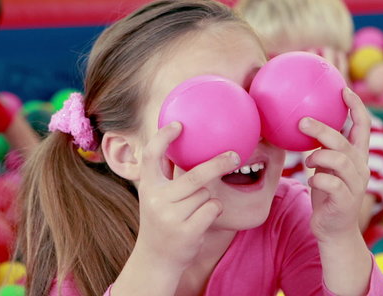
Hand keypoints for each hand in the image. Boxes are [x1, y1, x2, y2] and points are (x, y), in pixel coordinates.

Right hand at [135, 122, 239, 269]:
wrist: (155, 259)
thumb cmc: (161, 221)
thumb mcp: (155, 197)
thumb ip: (165, 175)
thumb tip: (181, 144)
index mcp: (147, 186)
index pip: (151, 155)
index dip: (164, 137)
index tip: (180, 124)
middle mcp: (156, 199)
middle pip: (194, 175)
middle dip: (218, 164)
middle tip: (235, 155)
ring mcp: (171, 216)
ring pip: (206, 194)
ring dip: (208, 199)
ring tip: (194, 211)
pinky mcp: (186, 231)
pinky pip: (213, 208)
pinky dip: (213, 210)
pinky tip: (201, 220)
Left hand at [299, 88, 370, 240]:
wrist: (333, 230)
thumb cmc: (326, 194)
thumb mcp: (323, 167)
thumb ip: (319, 148)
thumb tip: (298, 124)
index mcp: (356, 157)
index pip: (361, 127)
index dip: (355, 107)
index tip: (343, 89)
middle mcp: (360, 168)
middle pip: (345, 142)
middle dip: (324, 129)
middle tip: (302, 121)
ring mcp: (355, 185)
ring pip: (339, 161)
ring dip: (318, 157)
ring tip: (308, 161)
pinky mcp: (346, 201)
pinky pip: (331, 184)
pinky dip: (317, 180)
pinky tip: (312, 181)